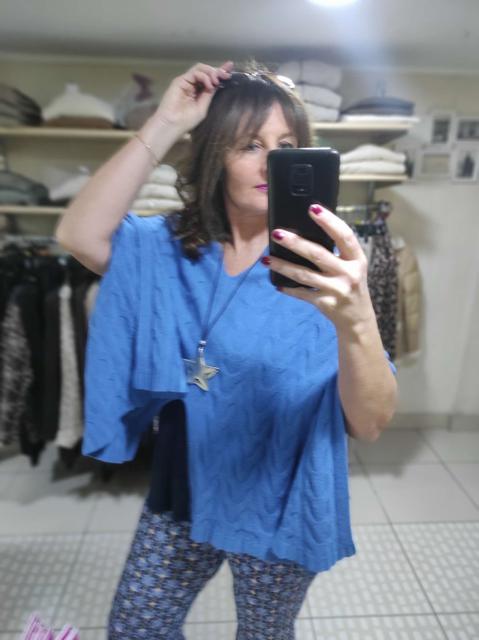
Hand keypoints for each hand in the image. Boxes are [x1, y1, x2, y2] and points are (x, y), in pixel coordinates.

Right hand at [154, 61, 233, 134]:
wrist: (172, 125)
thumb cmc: (186, 121)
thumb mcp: (203, 107)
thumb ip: (209, 94)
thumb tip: (217, 82)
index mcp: (199, 92)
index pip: (210, 79)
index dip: (220, 72)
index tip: (231, 69)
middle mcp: (193, 85)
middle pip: (206, 71)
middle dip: (218, 71)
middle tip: (226, 75)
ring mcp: (186, 82)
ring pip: (200, 69)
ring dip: (211, 72)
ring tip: (217, 81)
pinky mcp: (180, 80)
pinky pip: (194, 72)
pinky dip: (204, 76)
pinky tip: (209, 84)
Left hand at [266, 203, 375, 334]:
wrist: (358, 319)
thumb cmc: (352, 285)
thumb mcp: (353, 266)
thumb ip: (339, 251)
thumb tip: (309, 230)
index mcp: (357, 259)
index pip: (344, 236)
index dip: (329, 221)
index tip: (312, 208)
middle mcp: (349, 273)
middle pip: (318, 254)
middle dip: (295, 243)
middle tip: (277, 233)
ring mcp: (337, 290)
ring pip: (304, 275)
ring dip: (283, 266)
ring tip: (266, 259)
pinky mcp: (325, 303)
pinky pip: (302, 293)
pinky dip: (289, 289)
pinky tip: (276, 283)